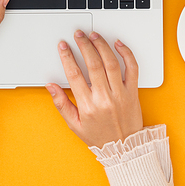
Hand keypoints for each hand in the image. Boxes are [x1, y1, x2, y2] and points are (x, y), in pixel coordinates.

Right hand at [46, 31, 143, 148]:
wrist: (125, 150)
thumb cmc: (100, 137)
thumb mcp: (75, 125)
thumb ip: (61, 104)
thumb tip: (51, 86)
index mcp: (88, 106)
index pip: (75, 75)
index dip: (67, 57)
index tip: (63, 46)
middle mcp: (105, 98)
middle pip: (93, 64)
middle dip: (84, 45)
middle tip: (78, 35)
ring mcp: (120, 94)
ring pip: (111, 62)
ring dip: (102, 45)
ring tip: (94, 36)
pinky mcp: (133, 92)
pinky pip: (132, 68)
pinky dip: (126, 54)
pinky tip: (118, 44)